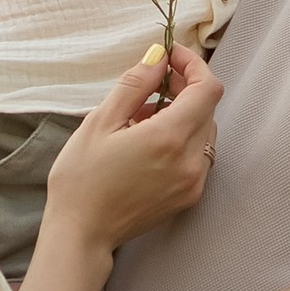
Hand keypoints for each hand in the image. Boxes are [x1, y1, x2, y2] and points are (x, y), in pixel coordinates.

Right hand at [45, 46, 219, 251]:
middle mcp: (190, 161)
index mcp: (169, 138)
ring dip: (183, 114)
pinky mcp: (189, 197)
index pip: (207, 88)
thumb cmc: (82, 178)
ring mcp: (193, 182)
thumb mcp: (100, 121)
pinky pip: (198, 156)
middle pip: (207, 108)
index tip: (171, 56)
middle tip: (152, 83)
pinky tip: (149, 142)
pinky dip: (182, 140)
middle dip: (185, 88)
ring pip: (204, 131)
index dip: (193, 65)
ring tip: (143, 117)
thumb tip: (159, 57)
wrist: (81, 234)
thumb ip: (135, 85)